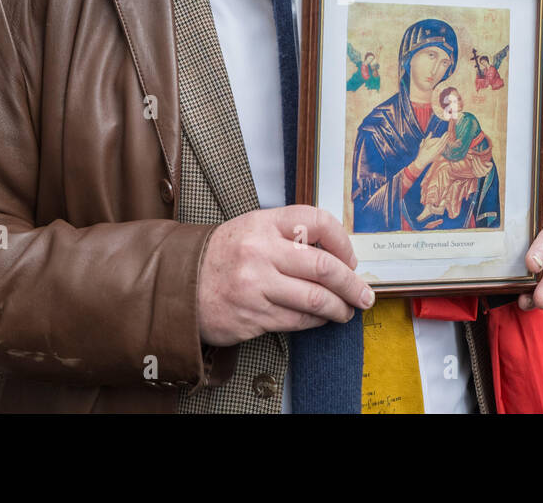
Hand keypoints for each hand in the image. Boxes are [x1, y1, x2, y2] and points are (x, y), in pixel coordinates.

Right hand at [197, 205, 373, 346]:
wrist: (178, 284)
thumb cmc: (222, 256)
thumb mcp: (252, 230)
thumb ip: (289, 236)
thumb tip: (336, 255)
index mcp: (263, 223)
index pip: (316, 221)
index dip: (342, 241)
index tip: (351, 259)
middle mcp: (260, 251)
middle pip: (323, 267)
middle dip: (352, 284)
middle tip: (365, 294)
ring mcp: (255, 285)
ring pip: (314, 299)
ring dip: (338, 308)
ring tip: (346, 311)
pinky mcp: (252, 316)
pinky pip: (296, 321)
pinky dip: (315, 321)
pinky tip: (320, 319)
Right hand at [413, 132, 448, 166]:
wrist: (422, 161)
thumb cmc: (421, 153)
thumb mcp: (422, 145)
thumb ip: (427, 138)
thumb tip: (431, 132)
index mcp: (434, 148)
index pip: (441, 141)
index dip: (444, 137)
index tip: (446, 133)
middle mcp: (437, 151)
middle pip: (443, 143)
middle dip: (446, 138)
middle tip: (448, 133)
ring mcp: (438, 153)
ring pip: (443, 146)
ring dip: (446, 142)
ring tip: (448, 137)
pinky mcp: (437, 155)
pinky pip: (442, 150)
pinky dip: (444, 146)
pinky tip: (445, 144)